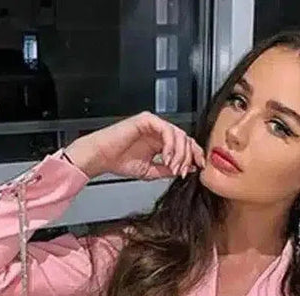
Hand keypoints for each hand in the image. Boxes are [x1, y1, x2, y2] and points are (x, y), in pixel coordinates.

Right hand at [62, 111, 205, 180]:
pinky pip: (166, 129)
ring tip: (173, 166)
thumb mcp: (150, 171)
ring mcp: (153, 124)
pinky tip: (166, 157)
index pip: (184, 144)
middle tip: (182, 171)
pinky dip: (170, 144)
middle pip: (185, 138)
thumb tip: (186, 170)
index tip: (198, 168)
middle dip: (188, 156)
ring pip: (178, 134)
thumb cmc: (119, 161)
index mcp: (160, 141)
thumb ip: (167, 170)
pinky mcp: (146, 120)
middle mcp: (158, 131)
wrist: (102, 157)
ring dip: (179, 153)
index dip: (194, 155)